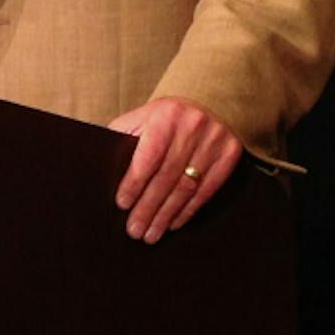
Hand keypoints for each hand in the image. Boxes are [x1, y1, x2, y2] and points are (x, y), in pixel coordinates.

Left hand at [108, 97, 242, 242]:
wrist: (208, 101)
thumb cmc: (166, 116)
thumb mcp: (143, 116)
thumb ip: (124, 136)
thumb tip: (105, 168)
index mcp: (166, 116)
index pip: (149, 156)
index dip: (135, 183)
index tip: (123, 204)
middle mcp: (192, 128)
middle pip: (166, 177)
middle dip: (148, 207)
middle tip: (135, 230)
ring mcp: (213, 142)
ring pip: (186, 187)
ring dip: (166, 215)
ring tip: (151, 234)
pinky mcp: (229, 155)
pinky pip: (207, 190)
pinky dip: (188, 210)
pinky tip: (173, 223)